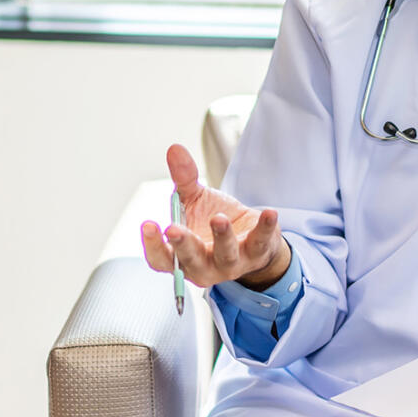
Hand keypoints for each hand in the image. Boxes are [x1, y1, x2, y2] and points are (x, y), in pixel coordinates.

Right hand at [140, 144, 288, 289]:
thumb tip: (175, 150)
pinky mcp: (256, 254)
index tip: (149, 224)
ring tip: (219, 218)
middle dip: (183, 245)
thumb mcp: (194, 200)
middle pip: (190, 259)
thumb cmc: (212, 222)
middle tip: (174, 230)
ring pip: (225, 254)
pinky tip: (269, 213)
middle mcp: (203, 266)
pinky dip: (265, 228)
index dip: (153, 245)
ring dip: (222, 237)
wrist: (249, 238)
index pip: (160, 259)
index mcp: (181, 257)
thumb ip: (183, 179)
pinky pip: (260, 242)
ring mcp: (230, 264)